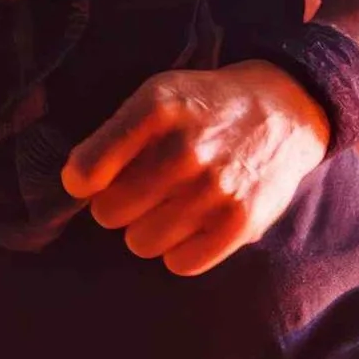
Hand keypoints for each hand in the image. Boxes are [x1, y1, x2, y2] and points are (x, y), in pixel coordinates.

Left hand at [61, 62, 331, 275]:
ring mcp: (216, 188)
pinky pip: (180, 263)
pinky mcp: (242, 221)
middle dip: (117, 206)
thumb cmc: (204, 107)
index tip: (90, 181)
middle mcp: (186, 149)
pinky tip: (191, 225)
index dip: (81, 182)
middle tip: (141, 191)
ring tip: (168, 206)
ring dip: (147, 230)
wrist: (282, 112)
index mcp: (156, 109)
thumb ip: (112, 135)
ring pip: (141, 243)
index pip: (87, 170)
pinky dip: (179, 251)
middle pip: (109, 213)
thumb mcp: (156, 94)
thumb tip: (76, 186)